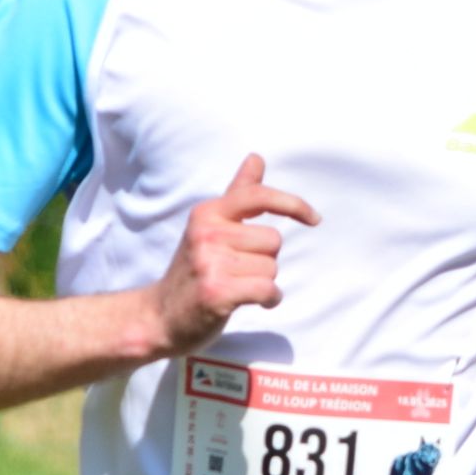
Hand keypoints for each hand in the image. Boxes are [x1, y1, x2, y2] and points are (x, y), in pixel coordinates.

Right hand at [147, 153, 319, 354]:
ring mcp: (209, 262)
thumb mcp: (210, 227)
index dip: (292, 204)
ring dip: (263, 282)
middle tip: (238, 272)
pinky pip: (267, 289)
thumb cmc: (194, 270)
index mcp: (207, 213)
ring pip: (272, 267)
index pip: (257, 196)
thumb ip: (237, 195)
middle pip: (273, 240)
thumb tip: (256, 158)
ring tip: (236, 287)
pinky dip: (268, 300)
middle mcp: (206, 233)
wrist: (161, 317)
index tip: (314, 219)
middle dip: (265, 260)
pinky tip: (251, 302)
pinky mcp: (216, 292)